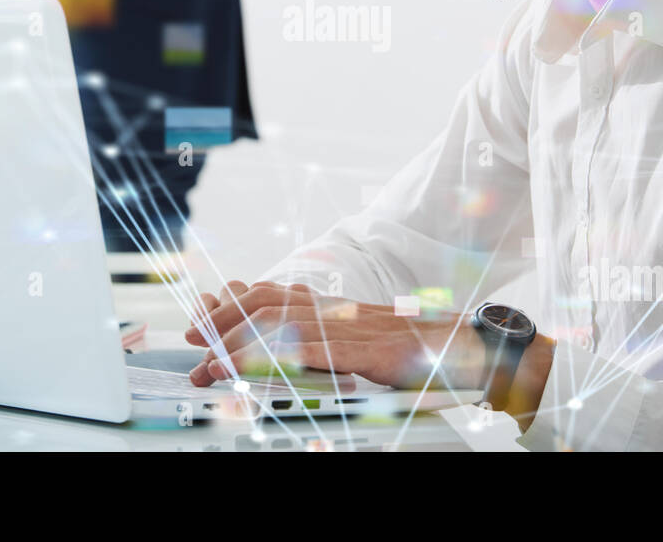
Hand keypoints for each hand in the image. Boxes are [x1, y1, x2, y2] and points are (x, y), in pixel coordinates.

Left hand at [184, 279, 487, 391]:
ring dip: (245, 346)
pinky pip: (329, 353)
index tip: (198, 323)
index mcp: (336, 309)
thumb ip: (323, 339)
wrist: (471, 348)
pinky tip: (268, 366)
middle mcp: (342, 313)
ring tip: (213, 364)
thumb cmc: (418, 350)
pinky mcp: (379, 353)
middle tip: (192, 342)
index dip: (231, 305)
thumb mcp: (362, 340)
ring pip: (290, 329)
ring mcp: (359, 331)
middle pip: (271, 305)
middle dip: (225, 323)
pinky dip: (292, 358)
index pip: (272, 296)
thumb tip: (281, 350)